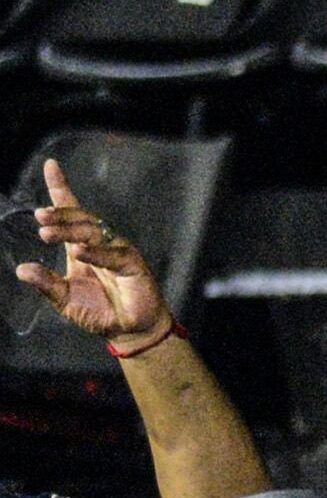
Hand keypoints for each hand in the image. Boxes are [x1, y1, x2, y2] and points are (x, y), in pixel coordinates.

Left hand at [20, 159, 168, 346]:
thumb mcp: (64, 298)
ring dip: (70, 230)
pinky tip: (80, 252)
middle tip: (40, 217)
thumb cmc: (99, 312)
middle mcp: (99, 243)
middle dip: (60, 215)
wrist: (128, 331)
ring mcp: (117, 251)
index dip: (61, 188)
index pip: (70, 212)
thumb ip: (46, 284)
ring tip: (48, 233)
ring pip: (93, 231)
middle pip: (80, 218)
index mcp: (80, 246)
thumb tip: (22, 270)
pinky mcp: (133, 264)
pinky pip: (113, 254)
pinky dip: (96, 252)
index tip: (51, 166)